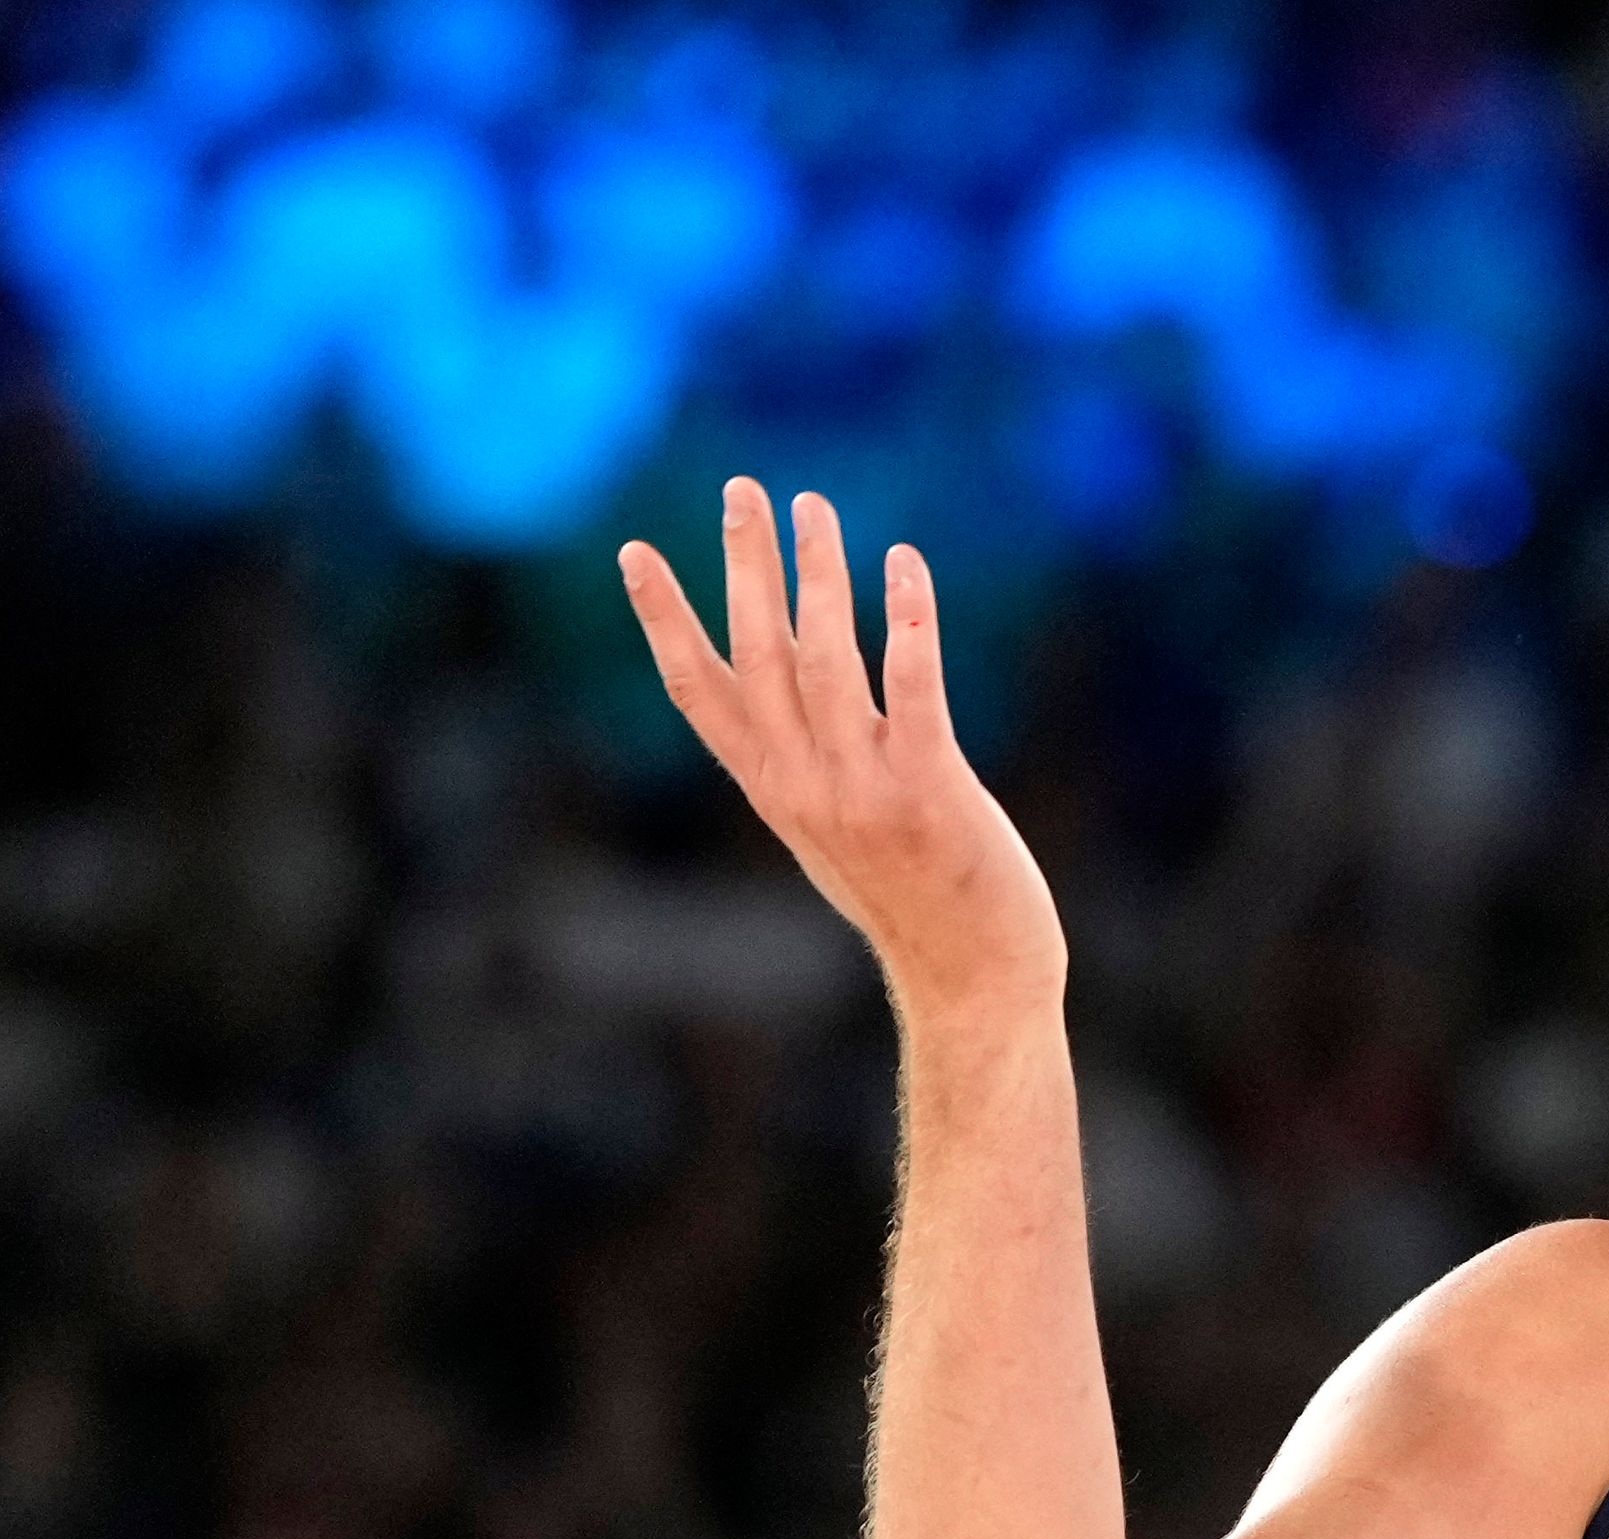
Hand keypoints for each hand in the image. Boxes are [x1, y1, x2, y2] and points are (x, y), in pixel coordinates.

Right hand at [620, 480, 1064, 1024]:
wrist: (972, 979)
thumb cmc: (913, 900)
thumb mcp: (834, 831)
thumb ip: (806, 765)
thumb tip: (791, 690)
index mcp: (774, 790)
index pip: (700, 692)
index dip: (664, 620)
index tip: (636, 552)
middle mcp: (805, 786)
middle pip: (758, 655)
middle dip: (745, 566)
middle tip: (742, 489)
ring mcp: (864, 790)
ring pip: (826, 659)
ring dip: (818, 574)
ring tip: (814, 507)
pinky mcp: (929, 791)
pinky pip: (912, 688)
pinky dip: (906, 621)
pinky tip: (903, 563)